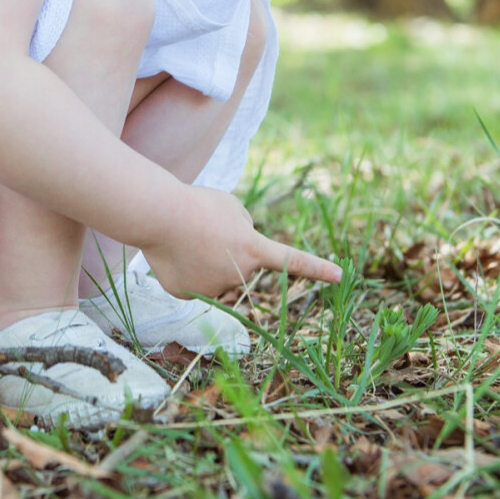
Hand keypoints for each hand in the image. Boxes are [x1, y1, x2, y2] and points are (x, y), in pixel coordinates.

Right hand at [143, 185, 341, 298]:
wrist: (159, 215)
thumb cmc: (198, 204)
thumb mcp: (232, 206)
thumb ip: (245, 229)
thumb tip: (239, 253)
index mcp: (253, 249)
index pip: (292, 260)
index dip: (317, 268)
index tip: (340, 276)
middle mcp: (238, 274)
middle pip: (240, 265)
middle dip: (229, 251)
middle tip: (207, 229)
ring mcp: (212, 288)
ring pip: (215, 275)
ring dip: (206, 259)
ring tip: (187, 237)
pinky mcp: (187, 294)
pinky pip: (193, 282)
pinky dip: (185, 269)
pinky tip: (173, 252)